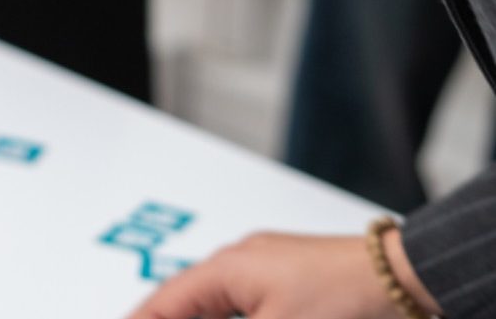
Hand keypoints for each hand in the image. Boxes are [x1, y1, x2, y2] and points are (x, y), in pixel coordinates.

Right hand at [124, 231, 428, 318]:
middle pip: (188, 301)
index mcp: (229, 268)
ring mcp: (271, 270)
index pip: (167, 303)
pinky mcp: (295, 284)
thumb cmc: (347, 298)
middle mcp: (244, 262)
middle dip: (168, 317)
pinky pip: (246, 304)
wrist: (408, 280)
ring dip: (199, 315)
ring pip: (218, 303)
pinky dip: (230, 316)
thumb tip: (174, 318)